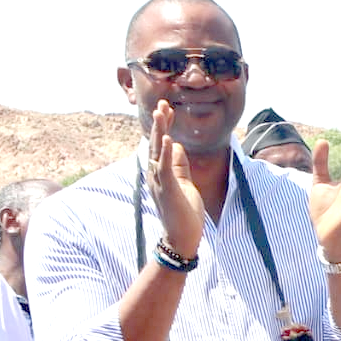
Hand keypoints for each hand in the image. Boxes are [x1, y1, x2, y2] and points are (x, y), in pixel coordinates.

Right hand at [146, 104, 206, 256]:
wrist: (182, 238)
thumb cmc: (184, 213)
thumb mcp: (184, 184)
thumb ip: (179, 165)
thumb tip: (177, 146)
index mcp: (161, 172)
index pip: (160, 144)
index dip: (163, 126)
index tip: (167, 109)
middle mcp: (156, 175)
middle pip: (155, 143)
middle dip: (159, 123)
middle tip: (162, 103)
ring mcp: (160, 182)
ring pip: (157, 152)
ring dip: (159, 131)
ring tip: (161, 113)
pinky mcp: (168, 190)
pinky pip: (165, 168)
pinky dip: (165, 153)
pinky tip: (168, 138)